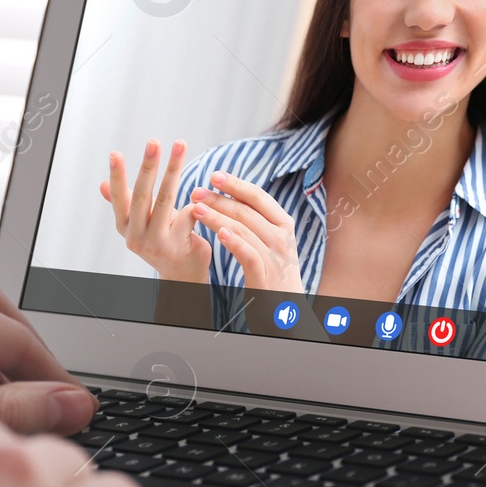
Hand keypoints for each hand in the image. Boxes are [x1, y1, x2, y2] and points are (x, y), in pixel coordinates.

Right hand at [100, 138, 211, 283]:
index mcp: (125, 226)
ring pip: (166, 200)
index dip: (116, 175)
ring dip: (173, 170)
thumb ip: (125, 204)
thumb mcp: (140, 223)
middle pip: (142, 195)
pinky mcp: (177, 246)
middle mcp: (136, 235)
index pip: (118, 197)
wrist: (182, 275)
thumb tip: (101, 184)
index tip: (114, 153)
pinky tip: (202, 192)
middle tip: (153, 141)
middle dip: (148, 165)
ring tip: (179, 145)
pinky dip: (194, 202)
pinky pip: (187, 216)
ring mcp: (156, 242)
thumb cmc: (163, 241)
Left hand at [189, 171, 304, 293]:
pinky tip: (218, 235)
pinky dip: (234, 243)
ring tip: (196, 209)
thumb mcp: (273, 243)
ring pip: (244, 229)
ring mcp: (275, 258)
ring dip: (217, 217)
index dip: (235, 184)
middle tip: (195, 191)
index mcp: (284, 224)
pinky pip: (249, 255)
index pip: (258, 196)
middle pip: (246, 210)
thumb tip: (234, 195)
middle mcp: (282, 237)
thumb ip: (258, 221)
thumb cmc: (274, 273)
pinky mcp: (265, 277)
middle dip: (218, 199)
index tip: (213, 175)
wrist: (289, 311)